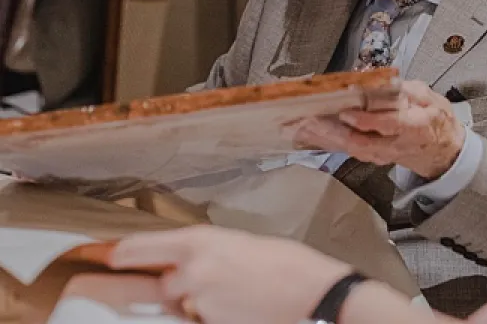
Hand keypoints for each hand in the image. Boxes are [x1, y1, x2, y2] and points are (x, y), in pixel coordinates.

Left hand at [110, 226, 351, 323]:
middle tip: (205, 282)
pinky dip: (211, 316)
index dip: (121, 254)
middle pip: (159, 284)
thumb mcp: (241, 244)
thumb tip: (188, 265)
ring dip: (194, 304)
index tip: (105, 257)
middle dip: (174, 287)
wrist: (311, 293)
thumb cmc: (284, 261)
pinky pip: (198, 322)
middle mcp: (191, 270)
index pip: (142, 248)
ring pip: (180, 306)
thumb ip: (208, 254)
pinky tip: (237, 309)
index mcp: (200, 240)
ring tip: (232, 296)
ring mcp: (197, 303)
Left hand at [293, 80, 464, 178]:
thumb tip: (383, 83)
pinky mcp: (373, 155)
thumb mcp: (430, 97)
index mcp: (414, 127)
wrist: (443, 151)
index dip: (367, 120)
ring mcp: (383, 154)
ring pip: (350, 149)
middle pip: (361, 143)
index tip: (347, 112)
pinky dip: (328, 142)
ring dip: (324, 138)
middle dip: (332, 133)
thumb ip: (407, 90)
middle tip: (309, 121)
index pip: (388, 125)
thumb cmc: (437, 121)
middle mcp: (395, 145)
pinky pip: (348, 150)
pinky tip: (310, 134)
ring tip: (301, 127)